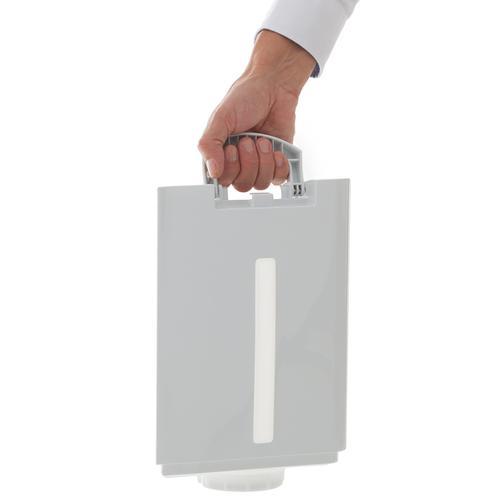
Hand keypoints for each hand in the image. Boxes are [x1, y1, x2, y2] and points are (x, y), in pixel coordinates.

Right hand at [198, 30, 314, 191]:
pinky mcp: (277, 162)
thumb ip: (209, 145)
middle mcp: (239, 163)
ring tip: (263, 140)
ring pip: (261, 183)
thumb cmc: (245, 99)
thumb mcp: (220, 119)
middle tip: (249, 140)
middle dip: (248, 162)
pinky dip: (278, 166)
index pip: (222, 181)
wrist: (273, 87)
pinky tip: (275, 150)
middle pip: (242, 184)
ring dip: (263, 161)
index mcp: (221, 155)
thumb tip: (213, 172)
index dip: (229, 169)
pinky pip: (279, 178)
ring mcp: (259, 164)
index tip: (231, 148)